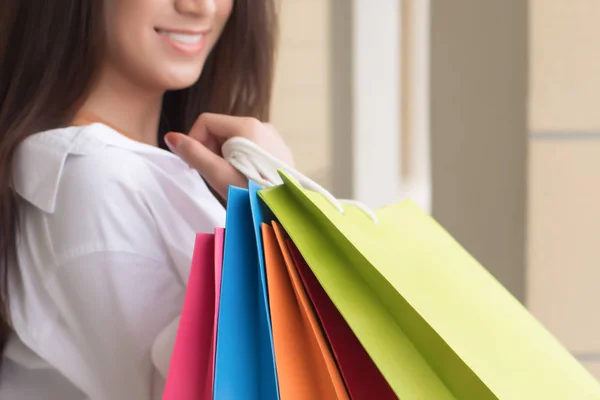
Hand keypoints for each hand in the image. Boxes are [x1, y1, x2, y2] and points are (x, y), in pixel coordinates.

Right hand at [164, 113, 293, 199]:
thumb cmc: (252, 193)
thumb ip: (193, 154)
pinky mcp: (280, 150)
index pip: (206, 121)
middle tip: (215, 174)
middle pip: (221, 130)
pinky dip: (242, 160)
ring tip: (232, 179)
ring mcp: (273, 138)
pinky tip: (247, 179)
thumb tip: (170, 137)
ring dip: (225, 157)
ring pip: (236, 140)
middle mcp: (263, 125)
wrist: (284, 209)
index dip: (195, 141)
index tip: (196, 166)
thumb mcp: (218, 174)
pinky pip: (252, 148)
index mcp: (247, 126)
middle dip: (211, 150)